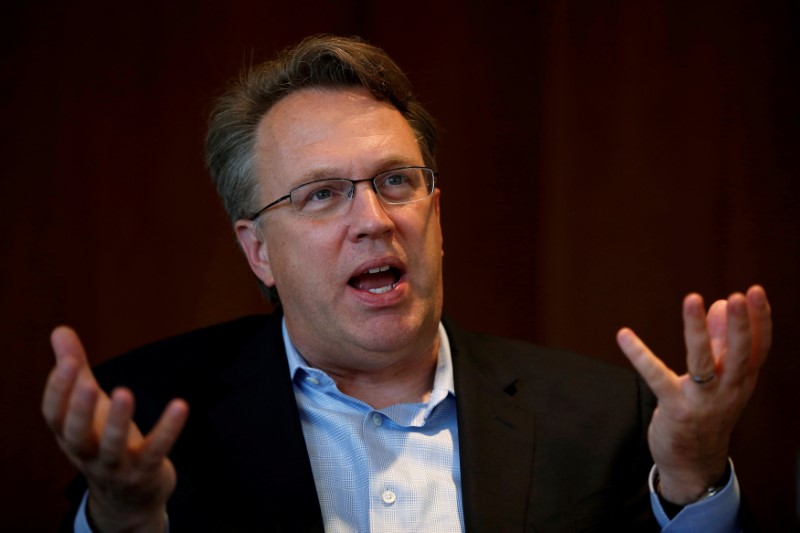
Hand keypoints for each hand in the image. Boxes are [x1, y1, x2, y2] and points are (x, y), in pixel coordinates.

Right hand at [42, 326, 188, 531]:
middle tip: (88, 383)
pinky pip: (156, 450)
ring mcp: (116, 466)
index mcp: (70, 436)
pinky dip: (168, 429)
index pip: (54, 416)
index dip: (57, 391)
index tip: (67, 363)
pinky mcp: (146, 471)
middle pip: (77, 436)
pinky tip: (180, 405)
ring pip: (112, 448)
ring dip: (118, 421)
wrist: (128, 497)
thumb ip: (76, 370)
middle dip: (80, 410)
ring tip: (125, 392)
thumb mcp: (89, 406)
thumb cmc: (103, 439)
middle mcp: (88, 454)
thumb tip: (59, 330)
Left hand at [616, 285, 770, 504]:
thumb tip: (720, 304)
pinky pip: (656, 378)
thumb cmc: (707, 413)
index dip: (759, 320)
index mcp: (741, 380)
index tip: (754, 290)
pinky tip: (624, 335)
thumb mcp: (720, 379)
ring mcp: (702, 401)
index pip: (758, 348)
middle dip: (740, 326)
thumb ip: (719, 342)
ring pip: (702, 362)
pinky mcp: (675, 409)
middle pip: (738, 355)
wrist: (693, 464)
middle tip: (736, 296)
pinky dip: (640, 356)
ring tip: (693, 300)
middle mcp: (727, 390)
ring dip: (698, 331)